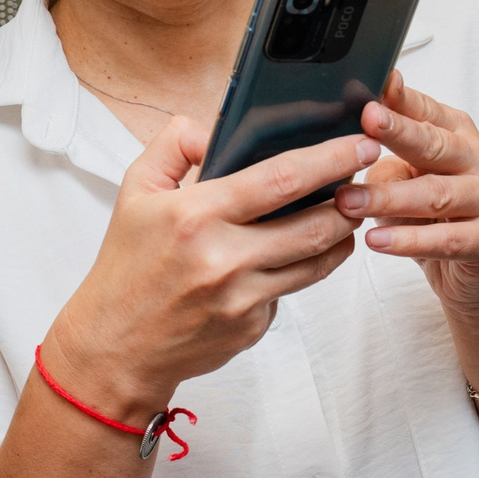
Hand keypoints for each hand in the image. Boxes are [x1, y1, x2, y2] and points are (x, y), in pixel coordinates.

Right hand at [46, 117, 374, 418]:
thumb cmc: (126, 267)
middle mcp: (223, 258)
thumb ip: (174, 146)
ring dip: (339, 235)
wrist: (115, 346)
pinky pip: (289, 290)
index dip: (330, 160)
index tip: (359, 146)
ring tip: (344, 214)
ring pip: (316, 261)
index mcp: (196, 215)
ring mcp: (242, 297)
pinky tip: (289, 256)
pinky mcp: (251, 326)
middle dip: (350, 200)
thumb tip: (216, 130)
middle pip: (315, 224)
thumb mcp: (136, 192)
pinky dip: (295, 270)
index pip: (281, 179)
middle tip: (362, 182)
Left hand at [338, 70, 478, 311]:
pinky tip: (377, 240)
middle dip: (398, 133)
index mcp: (459, 135)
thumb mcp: (404, 182)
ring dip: (388, 197)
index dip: (400, 100)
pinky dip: (409, 240)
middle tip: (365, 124)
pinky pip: (447, 239)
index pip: (427, 110)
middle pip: (436, 144)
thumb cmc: (434, 219)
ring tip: (349, 201)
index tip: (371, 92)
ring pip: (436, 193)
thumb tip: (356, 155)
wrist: (475, 273)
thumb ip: (387, 164)